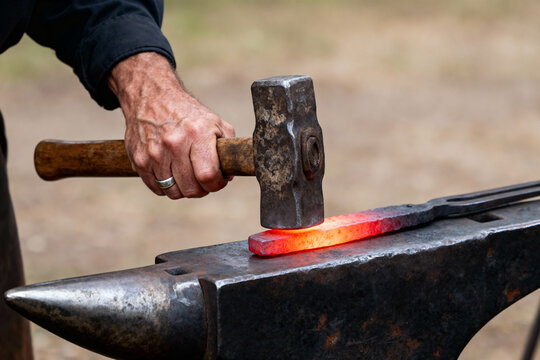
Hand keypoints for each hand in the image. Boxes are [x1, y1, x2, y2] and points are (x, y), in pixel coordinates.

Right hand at [107, 52, 234, 198]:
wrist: (152, 97)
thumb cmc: (188, 114)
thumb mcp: (215, 122)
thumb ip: (228, 147)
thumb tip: (228, 174)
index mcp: (196, 132)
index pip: (207, 175)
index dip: (216, 184)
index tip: (218, 180)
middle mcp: (174, 143)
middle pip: (191, 188)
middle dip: (202, 189)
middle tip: (203, 180)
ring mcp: (154, 152)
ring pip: (173, 192)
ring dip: (183, 189)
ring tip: (187, 176)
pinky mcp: (139, 159)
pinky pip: (156, 188)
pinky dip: (166, 187)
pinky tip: (172, 174)